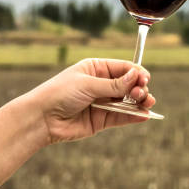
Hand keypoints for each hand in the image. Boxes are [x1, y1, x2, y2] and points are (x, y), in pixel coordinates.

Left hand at [26, 58, 155, 144]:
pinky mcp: (102, 120)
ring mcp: (103, 102)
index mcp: (97, 69)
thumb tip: (137, 76)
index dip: (137, 73)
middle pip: (129, 84)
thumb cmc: (59, 94)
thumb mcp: (88, 85)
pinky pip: (122, 116)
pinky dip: (134, 116)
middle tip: (141, 94)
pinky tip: (144, 116)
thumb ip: (114, 84)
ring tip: (147, 103)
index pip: (124, 68)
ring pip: (128, 101)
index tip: (145, 79)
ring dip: (140, 102)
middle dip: (139, 88)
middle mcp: (102, 84)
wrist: (40, 119)